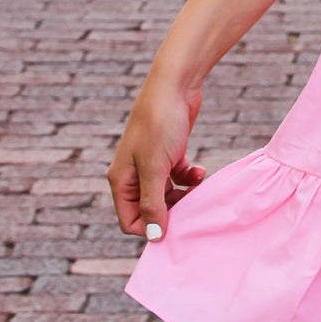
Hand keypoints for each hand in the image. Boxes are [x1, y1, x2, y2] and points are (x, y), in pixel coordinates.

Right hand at [108, 68, 205, 239]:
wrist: (175, 86)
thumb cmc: (160, 123)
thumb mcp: (155, 167)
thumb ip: (153, 202)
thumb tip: (153, 235)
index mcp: (121, 179)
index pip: (130, 220)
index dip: (151, 227)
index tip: (176, 223)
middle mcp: (133, 174)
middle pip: (150, 209)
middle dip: (171, 211)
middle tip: (192, 206)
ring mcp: (151, 164)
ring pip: (166, 195)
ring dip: (183, 195)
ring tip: (197, 186)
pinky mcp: (169, 154)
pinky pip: (178, 178)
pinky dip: (189, 178)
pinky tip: (199, 171)